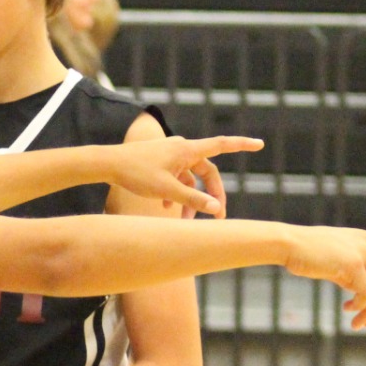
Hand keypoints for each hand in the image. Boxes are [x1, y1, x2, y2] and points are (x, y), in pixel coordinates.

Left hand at [104, 135, 262, 217]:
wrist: (106, 163)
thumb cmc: (135, 173)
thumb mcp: (166, 190)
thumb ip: (193, 200)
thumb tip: (217, 209)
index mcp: (187, 150)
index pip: (221, 145)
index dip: (242, 145)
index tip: (260, 144)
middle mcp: (181, 149)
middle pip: (207, 172)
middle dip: (212, 195)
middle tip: (217, 217)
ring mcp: (170, 155)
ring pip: (190, 179)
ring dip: (190, 199)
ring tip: (185, 221)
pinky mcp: (160, 162)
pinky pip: (176, 178)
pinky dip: (175, 192)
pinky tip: (164, 208)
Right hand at [282, 226, 365, 329]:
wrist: (287, 243)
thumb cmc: (305, 254)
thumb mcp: (334, 261)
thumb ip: (352, 272)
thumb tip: (361, 295)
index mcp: (365, 240)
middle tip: (363, 324)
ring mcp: (362, 252)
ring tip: (356, 324)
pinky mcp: (353, 263)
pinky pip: (365, 293)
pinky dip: (360, 306)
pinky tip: (347, 310)